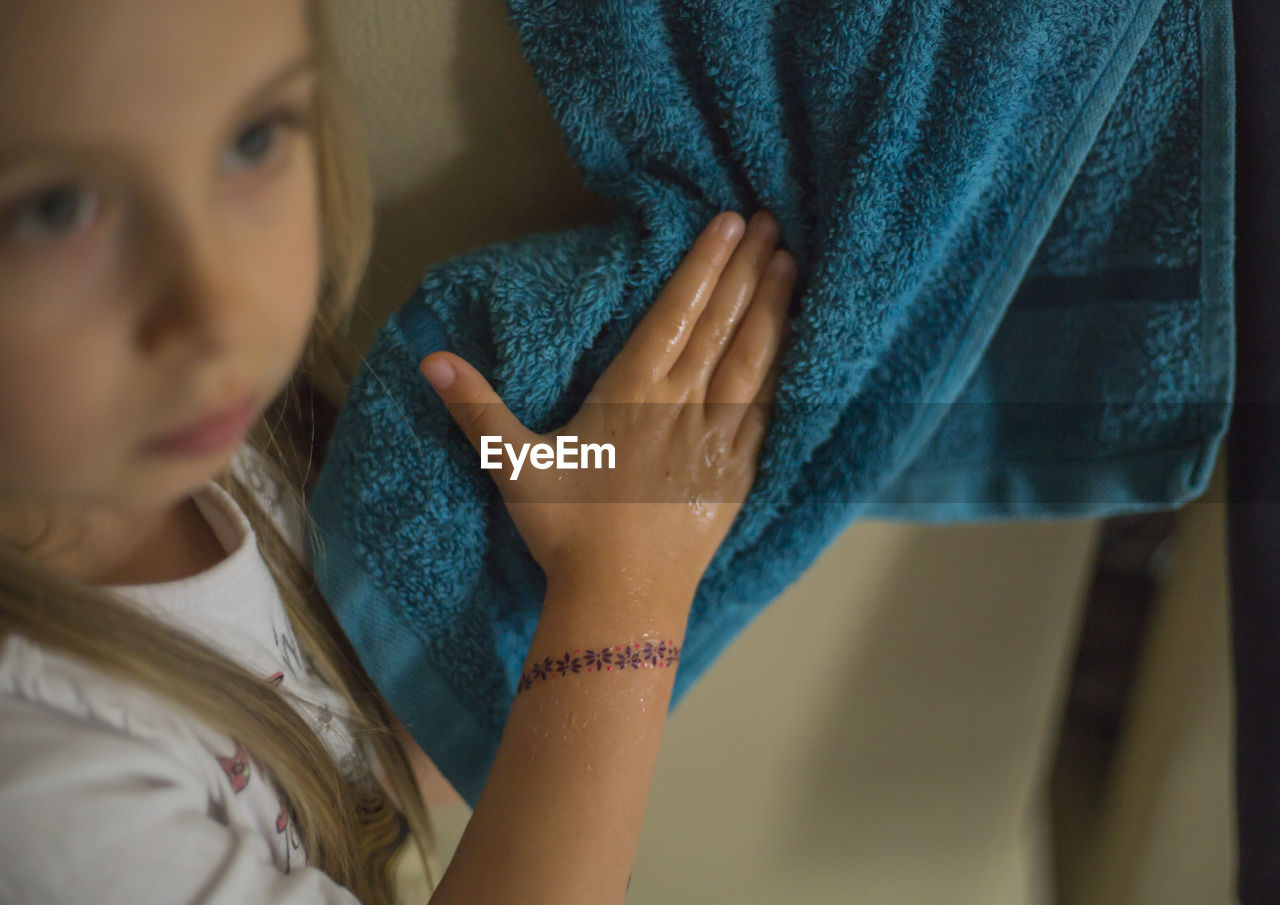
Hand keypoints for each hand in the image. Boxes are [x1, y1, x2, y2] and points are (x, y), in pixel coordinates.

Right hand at [420, 210, 794, 598]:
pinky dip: (785, 370)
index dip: (704, 265)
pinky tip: (796, 344)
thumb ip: (477, 409)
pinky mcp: (737, 472)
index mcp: (633, 395)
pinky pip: (769, 409)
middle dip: (747, 270)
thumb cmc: (567, 532)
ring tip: (792, 263)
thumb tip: (430, 360)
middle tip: (775, 221)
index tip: (731, 222)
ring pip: (753, 361)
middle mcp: (682, 407)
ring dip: (773, 309)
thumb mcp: (514, 466)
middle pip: (722, 325)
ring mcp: (717, 440)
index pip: (675, 314)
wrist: (621, 600)